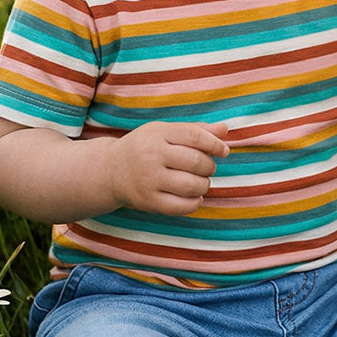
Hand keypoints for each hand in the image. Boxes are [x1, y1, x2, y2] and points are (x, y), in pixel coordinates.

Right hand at [104, 121, 230, 214]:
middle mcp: (151, 156)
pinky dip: (195, 203)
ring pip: (191, 186)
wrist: (111, 171)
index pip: (195, 136)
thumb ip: (196, 130)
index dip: (215, 144)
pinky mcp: (147, 201)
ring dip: (204, 185)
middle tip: (207, 168)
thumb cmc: (147, 147)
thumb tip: (225, 130)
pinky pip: (181, 207)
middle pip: (196, 162)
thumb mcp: (166, 132)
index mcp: (158, 133)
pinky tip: (194, 197)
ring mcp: (148, 180)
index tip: (223, 151)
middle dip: (210, 166)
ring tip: (200, 182)